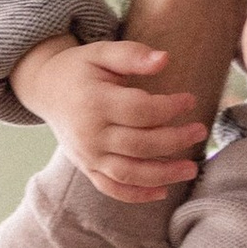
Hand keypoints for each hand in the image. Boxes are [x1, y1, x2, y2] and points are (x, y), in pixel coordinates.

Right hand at [10, 32, 212, 203]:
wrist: (46, 90)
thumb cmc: (80, 69)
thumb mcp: (101, 52)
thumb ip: (132, 54)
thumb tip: (165, 59)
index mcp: (94, 102)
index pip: (140, 111)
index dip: (170, 107)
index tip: (190, 100)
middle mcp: (89, 133)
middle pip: (139, 144)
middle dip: (175, 141)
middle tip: (200, 131)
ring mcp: (87, 155)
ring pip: (129, 173)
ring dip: (163, 175)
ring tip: (191, 169)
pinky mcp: (87, 168)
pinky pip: (112, 188)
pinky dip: (136, 195)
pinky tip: (163, 192)